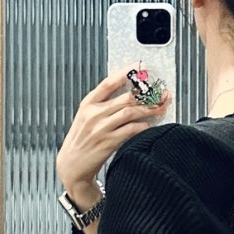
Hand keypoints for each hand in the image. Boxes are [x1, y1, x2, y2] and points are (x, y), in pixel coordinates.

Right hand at [56, 69, 170, 207]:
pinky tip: (149, 125)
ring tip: (161, 108)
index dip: (125, 73)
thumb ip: (103, 106)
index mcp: (88, 104)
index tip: (139, 67)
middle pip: (126, 98)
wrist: (71, 166)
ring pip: (131, 112)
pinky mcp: (108, 142)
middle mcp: (94, 114)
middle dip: (147, 95)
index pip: (108, 83)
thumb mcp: (86, 118)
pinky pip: (131, 130)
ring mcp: (101, 128)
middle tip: (161, 93)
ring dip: (149, 110)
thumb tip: (127, 96)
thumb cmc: (81, 141)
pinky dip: (142, 126)